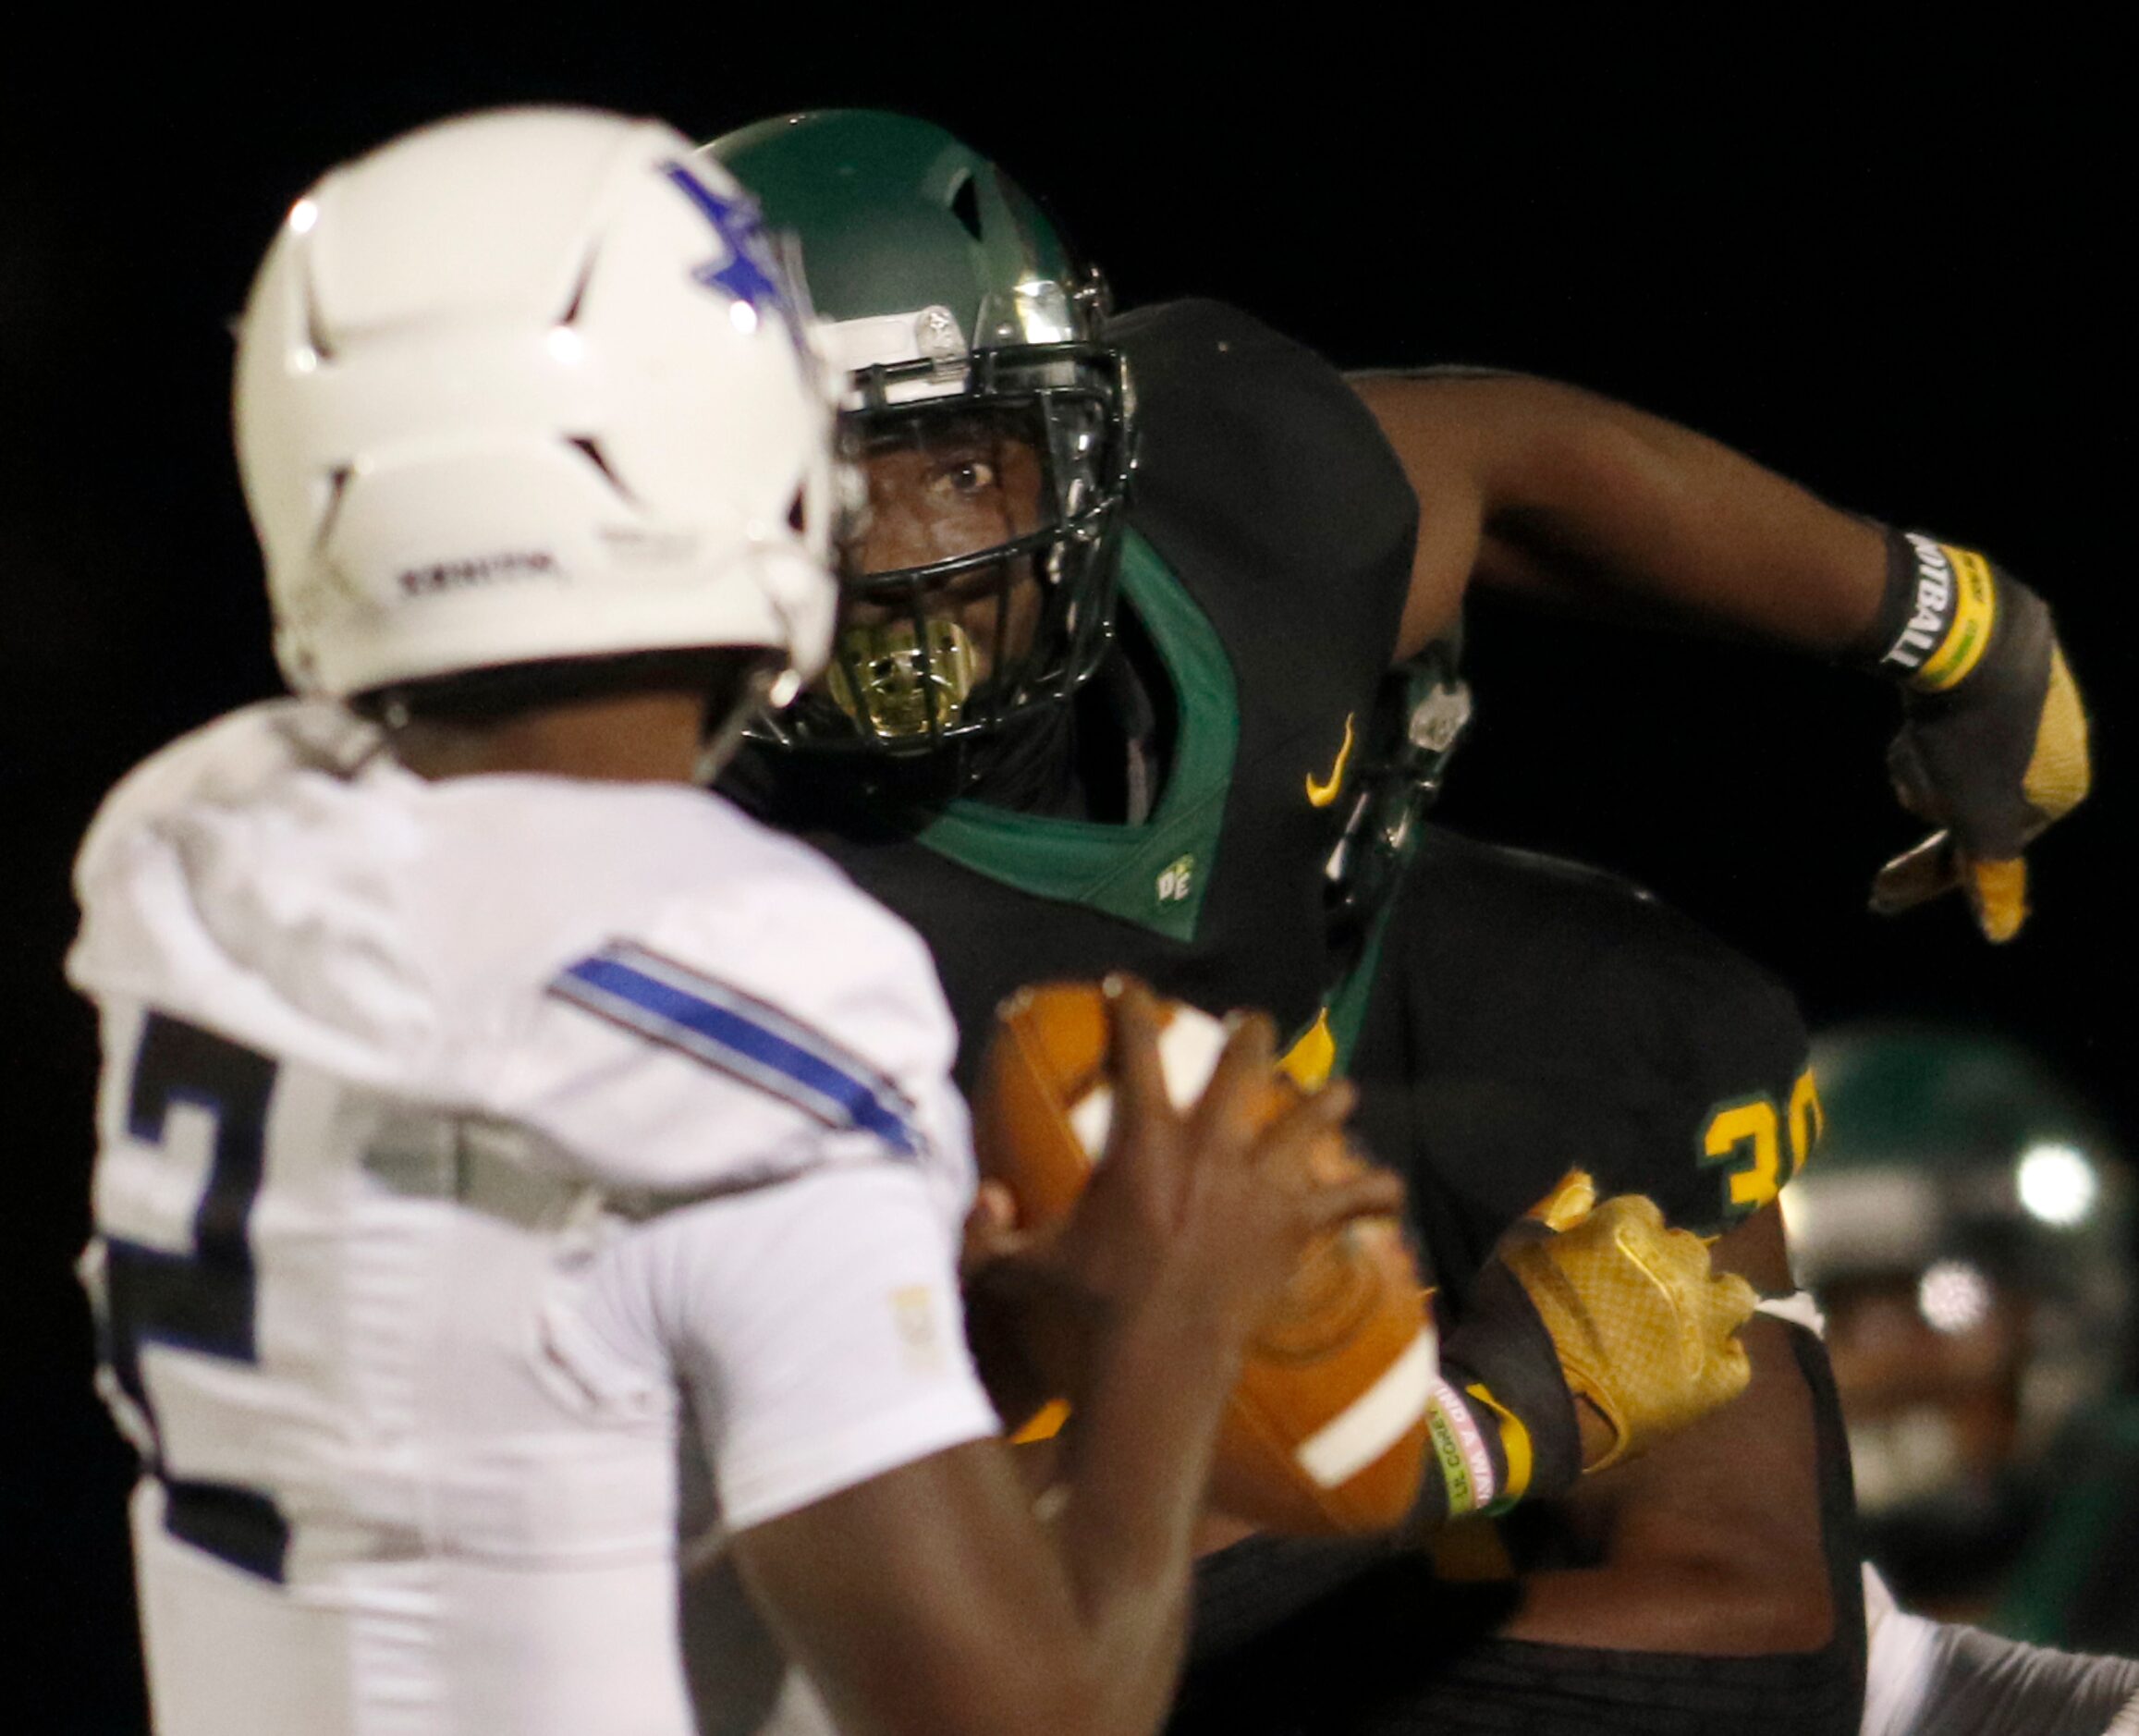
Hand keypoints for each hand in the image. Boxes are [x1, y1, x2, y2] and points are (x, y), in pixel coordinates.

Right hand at [965, 980, 1401, 1411]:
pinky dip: (1373, 1192)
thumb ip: (987, 1232)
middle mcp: (1208, 1146)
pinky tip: (1390, 1190)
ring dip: (1326, 1102)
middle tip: (1253, 1024)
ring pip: (1309, 1119)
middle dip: (1252, 1035)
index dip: (1131, 1007)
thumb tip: (975, 1201)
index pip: (1138, 1049)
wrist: (1158, 1357)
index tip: (1127, 986)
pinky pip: (1349, 1198)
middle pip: (1243, 1064)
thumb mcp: (1019, 1265)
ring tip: (1339, 1093)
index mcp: (1144, 1141)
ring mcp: (1258, 1184)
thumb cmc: (1088, 1307)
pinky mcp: (1293, 1226)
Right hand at [1497, 1188, 1757, 1470]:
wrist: (1525, 1398)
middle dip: (1670, 1265)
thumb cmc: (1515, 1315)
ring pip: (1735, 1295)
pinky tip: (1694, 1367)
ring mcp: (1701, 1324)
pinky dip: (1719, 1361)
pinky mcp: (1712, 1379)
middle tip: (1640, 1294)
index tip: (1606, 1257)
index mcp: (1629, 1230)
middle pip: (1691, 1250)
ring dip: (1713, 1303)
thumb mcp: (1518, 1247)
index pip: (1643, 1211)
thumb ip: (1556, 1208)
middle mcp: (1676, 1267)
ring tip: (1685, 1322)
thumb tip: (1585, 1179)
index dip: (1625, 1234)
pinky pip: (1737, 1362)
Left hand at [1868, 542, 2089, 941]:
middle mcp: (2057, 743)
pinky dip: (1923, 725)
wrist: (1965, 627)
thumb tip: (2002, 932)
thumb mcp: (1978, 810)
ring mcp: (2030, 700)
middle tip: (1905, 764)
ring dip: (1919, 759)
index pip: (1985, 850)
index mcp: (2062, 787)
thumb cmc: (1974, 730)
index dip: (1928, 872)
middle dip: (1925, 797)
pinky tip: (1917, 712)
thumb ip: (1991, 869)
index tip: (1879, 892)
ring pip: (1951, 758)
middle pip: (1965, 801)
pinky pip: (1946, 717)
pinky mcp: (1995, 666)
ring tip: (1915, 736)